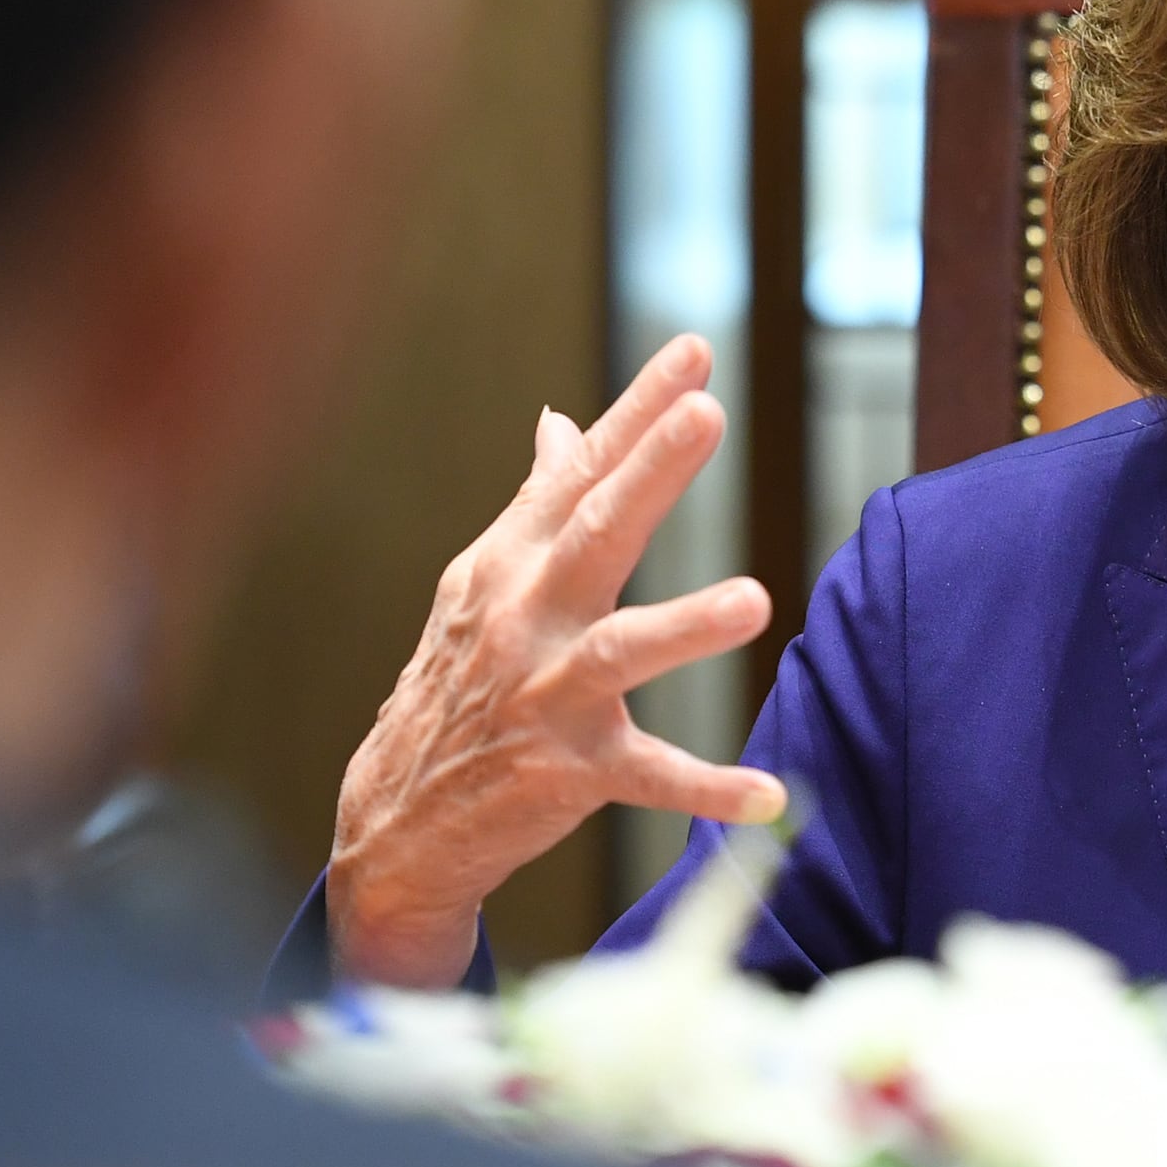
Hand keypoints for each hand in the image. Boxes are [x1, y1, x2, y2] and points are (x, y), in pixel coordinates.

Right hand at [326, 334, 780, 986]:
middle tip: (709, 415)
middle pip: (597, 534)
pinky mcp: (567, 772)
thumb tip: (561, 417)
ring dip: (686, 625)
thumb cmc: (460, 680)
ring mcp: (546, 694)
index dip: (638, 410)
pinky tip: (769, 795)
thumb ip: (539, 502)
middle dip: (652, 473)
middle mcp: (526, 617)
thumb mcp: (484, 583)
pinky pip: (648, 778)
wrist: (398, 817)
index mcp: (512, 562)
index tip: (696, 349)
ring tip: (755, 600)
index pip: (583, 471)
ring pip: (621, 652)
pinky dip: (708, 790)